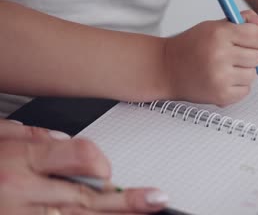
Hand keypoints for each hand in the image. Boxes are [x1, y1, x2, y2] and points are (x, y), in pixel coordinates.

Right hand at [0, 119, 167, 213]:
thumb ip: (28, 137)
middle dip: (124, 200)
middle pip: (83, 196)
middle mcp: (18, 192)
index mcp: (16, 161)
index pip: (73, 155)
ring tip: (144, 212)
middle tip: (155, 199)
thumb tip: (63, 141)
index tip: (109, 168)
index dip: (97, 161)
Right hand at [165, 10, 257, 106]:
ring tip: (225, 68)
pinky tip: (223, 79)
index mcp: (219, 34)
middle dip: (249, 54)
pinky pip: (246, 90)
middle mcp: (220, 55)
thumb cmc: (191, 46)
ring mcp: (220, 77)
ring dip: (243, 71)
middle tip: (233, 54)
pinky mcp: (221, 95)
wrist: (166, 69)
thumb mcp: (215, 26)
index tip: (256, 40)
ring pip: (253, 74)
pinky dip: (238, 86)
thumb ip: (244, 21)